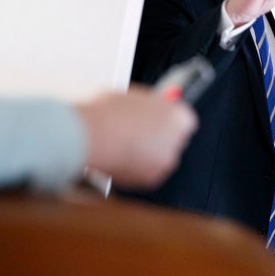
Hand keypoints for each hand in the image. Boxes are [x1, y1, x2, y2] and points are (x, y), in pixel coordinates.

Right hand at [75, 86, 197, 189]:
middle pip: (175, 139)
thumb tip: (153, 107)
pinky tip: (121, 155)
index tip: (157, 118)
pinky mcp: (151, 179)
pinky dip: (137, 166)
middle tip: (140, 130)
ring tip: (125, 142)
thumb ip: (151, 104)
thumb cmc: (108, 114)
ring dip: (149, 152)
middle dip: (160, 136)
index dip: (167, 119)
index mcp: (179, 117)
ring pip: (161, 157)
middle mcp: (177, 142)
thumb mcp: (135, 96)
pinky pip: (147, 171)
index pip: (184, 120)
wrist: (90, 138)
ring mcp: (165, 162)